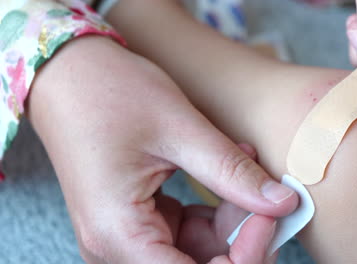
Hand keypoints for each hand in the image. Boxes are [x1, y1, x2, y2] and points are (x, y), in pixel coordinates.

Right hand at [27, 36, 296, 262]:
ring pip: (200, 253)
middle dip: (242, 239)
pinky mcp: (139, 221)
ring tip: (240, 165)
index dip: (244, 257)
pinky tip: (226, 171)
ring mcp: (127, 236)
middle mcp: (116, 247)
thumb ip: (233, 174)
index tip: (269, 215)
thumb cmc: (109, 92)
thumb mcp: (180, 130)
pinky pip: (189, 233)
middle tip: (264, 195)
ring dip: (232, 220)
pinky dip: (216, 210)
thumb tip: (283, 204)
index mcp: (119, 234)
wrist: (70, 73)